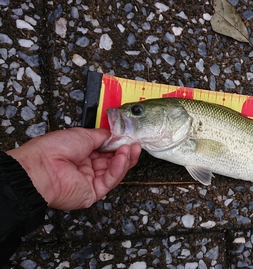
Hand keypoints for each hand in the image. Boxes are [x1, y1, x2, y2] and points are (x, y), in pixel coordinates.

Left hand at [6, 127, 140, 209]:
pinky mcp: (92, 193)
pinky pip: (110, 180)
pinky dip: (119, 169)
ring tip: (131, 148)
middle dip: (125, 152)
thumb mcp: (82, 135)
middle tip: (135, 143)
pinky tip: (122, 157)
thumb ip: (102, 136)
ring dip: (125, 159)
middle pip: (113, 161)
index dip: (118, 144)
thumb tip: (115, 134)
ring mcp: (90, 181)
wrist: (41, 168)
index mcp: (81, 152)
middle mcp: (86, 167)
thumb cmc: (54, 149)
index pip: (106, 149)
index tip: (129, 137)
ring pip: (114, 171)